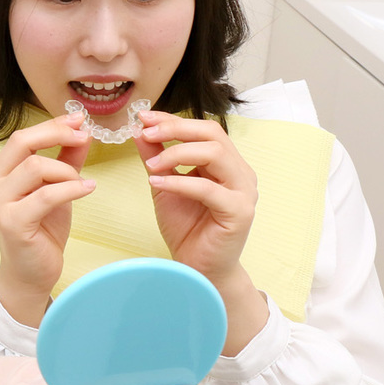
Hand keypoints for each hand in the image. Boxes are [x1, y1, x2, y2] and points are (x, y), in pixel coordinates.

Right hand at [0, 112, 91, 325]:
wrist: (31, 274)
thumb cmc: (41, 231)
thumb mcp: (56, 189)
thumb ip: (66, 160)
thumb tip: (83, 131)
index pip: (23, 137)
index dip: (52, 125)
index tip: (79, 120)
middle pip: (22, 142)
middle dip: (57, 134)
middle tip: (85, 137)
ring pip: (35, 167)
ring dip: (66, 171)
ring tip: (82, 183)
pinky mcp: (12, 222)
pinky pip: (46, 195)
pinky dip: (72, 188)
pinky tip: (88, 188)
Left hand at [134, 111, 256, 281]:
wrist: (198, 268)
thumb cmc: (186, 227)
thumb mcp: (164, 184)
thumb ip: (156, 156)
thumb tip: (140, 128)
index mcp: (226, 163)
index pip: (204, 128)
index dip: (173, 120)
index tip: (143, 116)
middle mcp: (240, 172)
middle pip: (213, 134)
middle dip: (175, 129)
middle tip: (146, 133)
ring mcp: (243, 192)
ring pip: (215, 154)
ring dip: (177, 153)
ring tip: (150, 165)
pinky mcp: (239, 212)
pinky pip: (208, 188)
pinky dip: (179, 182)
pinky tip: (156, 183)